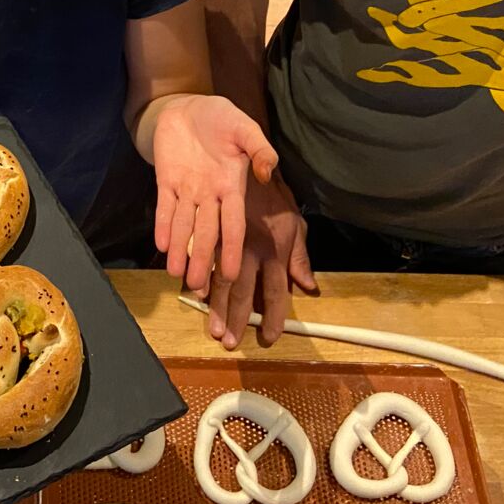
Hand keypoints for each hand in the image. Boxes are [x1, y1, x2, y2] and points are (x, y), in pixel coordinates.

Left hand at [151, 94, 278, 293]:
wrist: (189, 107)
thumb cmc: (222, 118)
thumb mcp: (245, 127)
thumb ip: (259, 148)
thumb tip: (268, 170)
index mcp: (232, 185)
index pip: (233, 223)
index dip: (232, 248)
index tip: (233, 273)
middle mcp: (210, 194)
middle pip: (206, 232)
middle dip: (202, 259)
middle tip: (199, 287)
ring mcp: (187, 190)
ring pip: (183, 225)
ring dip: (180, 250)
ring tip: (176, 275)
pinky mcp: (166, 181)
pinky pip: (164, 207)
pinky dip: (162, 226)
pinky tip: (162, 246)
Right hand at [203, 171, 314, 349]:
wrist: (246, 162)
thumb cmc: (274, 196)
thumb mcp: (295, 224)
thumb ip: (300, 258)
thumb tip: (309, 287)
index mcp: (275, 251)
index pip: (277, 292)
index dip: (274, 317)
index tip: (269, 338)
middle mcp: (252, 250)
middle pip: (244, 292)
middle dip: (237, 319)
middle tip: (230, 341)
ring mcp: (229, 241)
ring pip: (221, 279)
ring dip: (216, 306)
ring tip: (212, 327)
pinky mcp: (211, 231)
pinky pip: (204, 258)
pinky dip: (199, 278)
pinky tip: (194, 293)